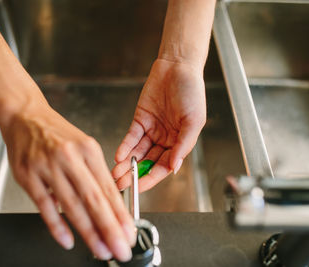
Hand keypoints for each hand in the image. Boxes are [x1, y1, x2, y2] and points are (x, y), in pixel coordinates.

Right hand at [1, 103, 135, 261]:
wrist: (25, 115)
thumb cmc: (57, 133)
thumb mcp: (84, 146)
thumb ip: (95, 174)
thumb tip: (110, 203)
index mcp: (88, 150)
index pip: (108, 188)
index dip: (121, 214)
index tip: (129, 232)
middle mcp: (70, 157)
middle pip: (93, 199)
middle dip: (109, 228)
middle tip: (120, 249)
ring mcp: (47, 166)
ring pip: (71, 205)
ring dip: (88, 231)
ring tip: (100, 249)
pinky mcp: (28, 175)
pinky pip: (44, 205)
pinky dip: (56, 225)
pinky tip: (68, 240)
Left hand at [112, 59, 205, 191]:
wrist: (177, 66)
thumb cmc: (192, 91)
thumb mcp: (193, 121)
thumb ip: (183, 145)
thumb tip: (174, 168)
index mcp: (180, 143)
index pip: (163, 167)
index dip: (150, 179)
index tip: (137, 188)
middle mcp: (165, 139)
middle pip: (148, 162)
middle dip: (134, 174)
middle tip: (120, 184)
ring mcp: (152, 130)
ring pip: (137, 152)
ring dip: (126, 163)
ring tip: (115, 174)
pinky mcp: (140, 119)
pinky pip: (131, 137)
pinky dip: (125, 147)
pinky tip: (119, 156)